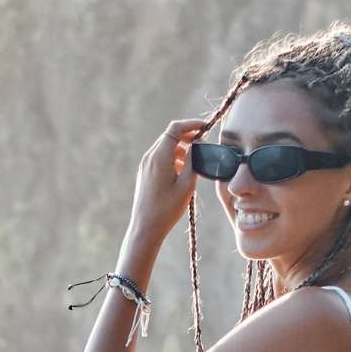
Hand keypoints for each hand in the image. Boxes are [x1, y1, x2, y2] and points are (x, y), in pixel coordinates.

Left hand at [129, 118, 207, 239]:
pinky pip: (160, 157)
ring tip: (195, 162)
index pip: (175, 128)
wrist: (146, 227)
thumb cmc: (167, 208)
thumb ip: (193, 160)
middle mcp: (149, 157)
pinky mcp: (145, 172)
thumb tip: (197, 143)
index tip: (205, 127)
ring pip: (165, 147)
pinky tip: (182, 171)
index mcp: (159, 157)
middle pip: (170, 136)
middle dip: (188, 136)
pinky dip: (173, 157)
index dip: (191, 124)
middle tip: (204, 143)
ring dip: (181, 148)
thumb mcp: (187, 184)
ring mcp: (145, 164)